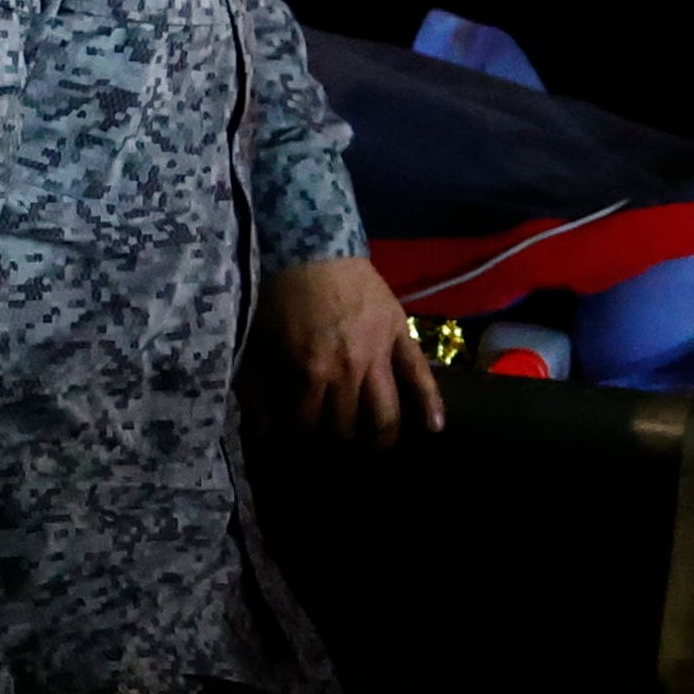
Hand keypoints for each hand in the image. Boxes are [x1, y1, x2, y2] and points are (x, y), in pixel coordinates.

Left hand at [264, 256, 440, 447]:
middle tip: (331, 443)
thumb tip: (261, 433)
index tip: (294, 439)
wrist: (313, 246)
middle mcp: (348, 371)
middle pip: (346, 426)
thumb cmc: (280, 293)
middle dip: (335, 440)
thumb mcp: (258, 341)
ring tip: (376, 447)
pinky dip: (430, 403)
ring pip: (385, 412)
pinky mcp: (400, 335)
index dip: (298, 437)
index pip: (306, 425)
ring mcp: (379, 355)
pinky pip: (420, 373)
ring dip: (380, 436)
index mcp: (310, 372)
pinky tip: (436, 428)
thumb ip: (257, 390)